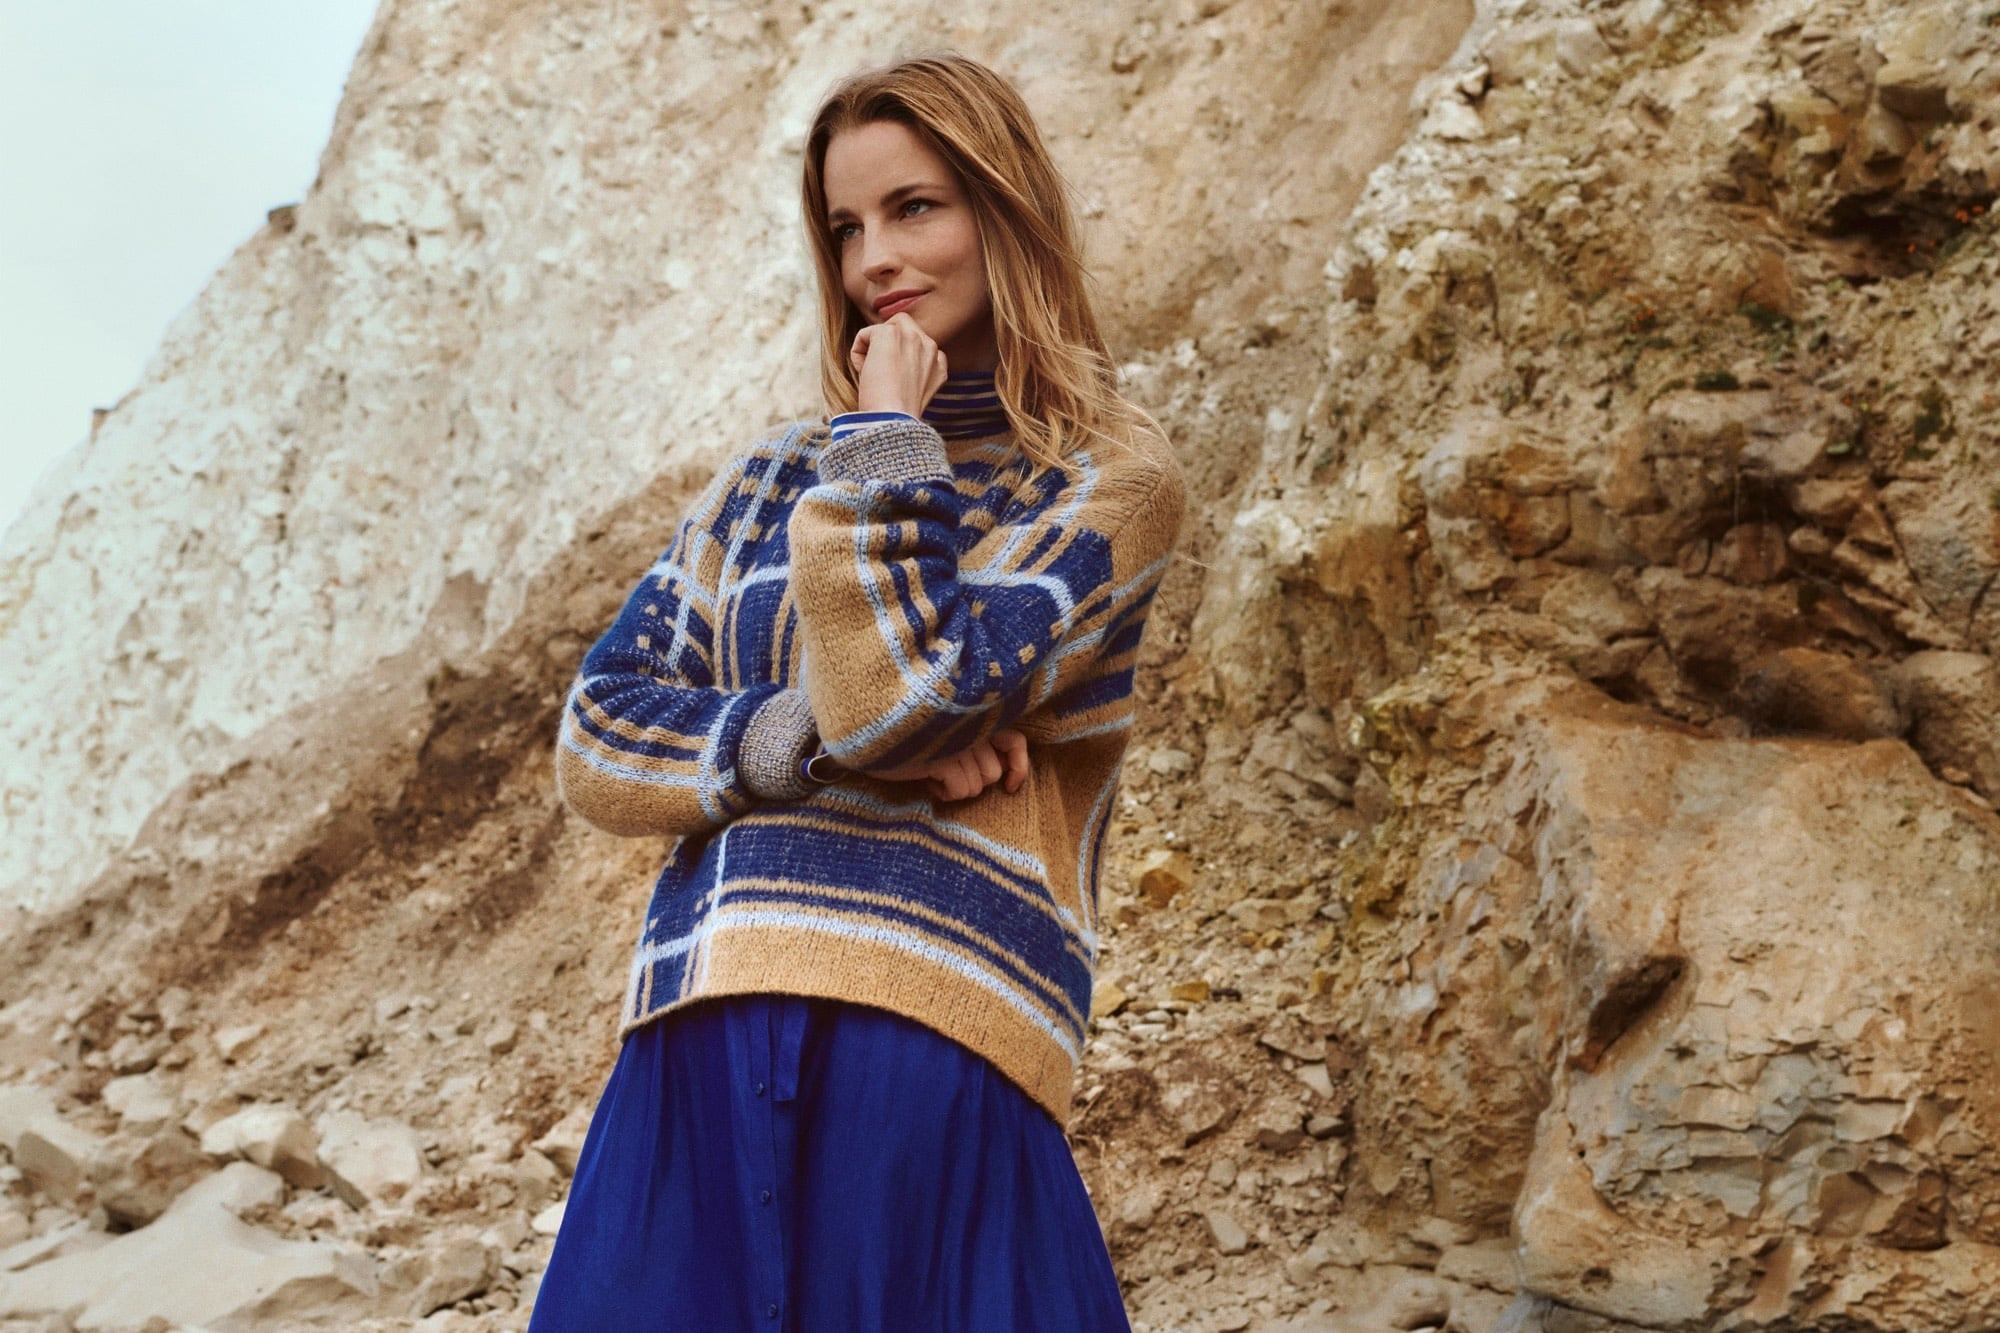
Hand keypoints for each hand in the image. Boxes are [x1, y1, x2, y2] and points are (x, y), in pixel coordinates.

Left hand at [851, 313, 947, 416]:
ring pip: (886, 328)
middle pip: (902, 328)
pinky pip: (865, 334)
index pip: (917, 346)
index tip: (892, 383)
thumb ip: (913, 374)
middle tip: (880, 373)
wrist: (893, 421)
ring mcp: (913, 338)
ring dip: (874, 348)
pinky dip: (857, 352)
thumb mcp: (915, 393)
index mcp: (938, 364)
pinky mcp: (891, 334)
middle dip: (887, 345)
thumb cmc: (897, 417)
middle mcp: (930, 347)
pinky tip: (865, 373)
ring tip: (873, 374)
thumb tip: (891, 365)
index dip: (899, 359)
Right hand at [868, 729, 1028, 802]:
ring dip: (956, 788)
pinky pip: (961, 790)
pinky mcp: (943, 757)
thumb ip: (976, 745)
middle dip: (972, 781)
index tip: (1009, 786)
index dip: (1018, 767)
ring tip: (934, 775)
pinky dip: (945, 793)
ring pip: (978, 785)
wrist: (869, 734)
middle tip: (947, 773)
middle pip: (993, 773)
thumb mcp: (950, 736)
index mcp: (978, 716)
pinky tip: (928, 782)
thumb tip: (1001, 774)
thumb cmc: (910, 738)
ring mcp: (958, 740)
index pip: (1016, 742)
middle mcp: (972, 724)